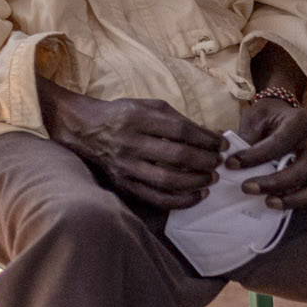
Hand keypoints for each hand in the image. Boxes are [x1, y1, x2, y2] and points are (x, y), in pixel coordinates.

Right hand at [36, 80, 221, 209]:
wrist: (84, 129)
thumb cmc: (122, 115)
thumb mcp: (148, 106)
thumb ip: (178, 119)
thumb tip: (212, 135)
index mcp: (137, 118)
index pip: (180, 130)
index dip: (206, 138)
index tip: (222, 143)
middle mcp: (130, 142)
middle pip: (177, 155)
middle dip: (205, 160)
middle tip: (218, 161)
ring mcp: (126, 166)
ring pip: (168, 179)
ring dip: (196, 181)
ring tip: (211, 177)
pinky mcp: (124, 183)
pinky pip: (156, 198)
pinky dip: (180, 200)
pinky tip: (197, 195)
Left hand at [233, 96, 306, 208]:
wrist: (281, 117)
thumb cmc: (266, 118)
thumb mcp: (254, 119)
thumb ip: (246, 138)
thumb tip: (228, 160)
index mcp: (300, 121)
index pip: (279, 143)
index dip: (255, 156)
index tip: (231, 164)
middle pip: (302, 168)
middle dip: (274, 182)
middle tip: (246, 188)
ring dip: (295, 198)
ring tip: (268, 203)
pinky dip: (302, 200)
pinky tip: (279, 204)